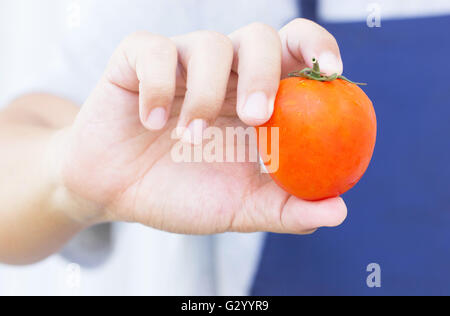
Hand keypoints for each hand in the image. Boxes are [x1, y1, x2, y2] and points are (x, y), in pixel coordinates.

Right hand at [60, 19, 346, 233]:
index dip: (316, 49)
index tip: (331, 70)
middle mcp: (223, 74)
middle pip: (259, 37)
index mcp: (253, 99)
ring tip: (189, 138)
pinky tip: (150, 121)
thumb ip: (285, 209)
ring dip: (205, 94)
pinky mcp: (136, 61)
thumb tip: (339, 211)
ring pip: (209, 44)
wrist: (114, 193)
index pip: (295, 54)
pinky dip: (156, 86)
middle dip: (262, 72)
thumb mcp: (238, 209)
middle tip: (256, 117)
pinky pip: (152, 50)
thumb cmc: (180, 194)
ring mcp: (179, 63)